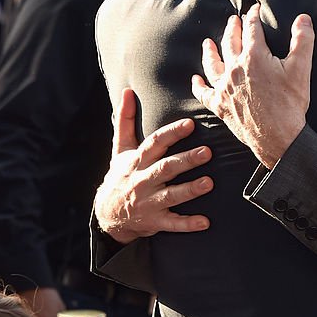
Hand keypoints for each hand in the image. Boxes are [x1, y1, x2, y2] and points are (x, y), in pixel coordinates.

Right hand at [94, 88, 213, 244]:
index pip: (155, 144)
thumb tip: (127, 91)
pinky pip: (172, 224)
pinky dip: (188, 224)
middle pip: (166, 168)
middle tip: (207, 152)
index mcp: (137, 161)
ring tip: (209, 183)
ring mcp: (149, 202)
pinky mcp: (155, 221)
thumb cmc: (120, 175)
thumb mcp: (120, 149)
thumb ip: (125, 120)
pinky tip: (205, 222)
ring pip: (171, 195)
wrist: (108, 213)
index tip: (189, 124)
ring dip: (190, 190)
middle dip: (186, 160)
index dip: (171, 133)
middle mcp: (143, 180)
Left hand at [191, 2, 313, 168]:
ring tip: (208, 43)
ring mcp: (225, 87)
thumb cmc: (290, 104)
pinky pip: (203, 92)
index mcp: (255, 56)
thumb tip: (303, 18)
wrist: (278, 137)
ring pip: (212, 63)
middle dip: (232, 28)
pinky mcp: (220, 105)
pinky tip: (195, 79)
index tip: (254, 10)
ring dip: (210, 51)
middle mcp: (235, 68)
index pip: (251, 28)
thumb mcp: (301, 69)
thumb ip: (303, 40)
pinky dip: (198, 84)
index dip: (253, 16)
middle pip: (230, 42)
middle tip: (233, 20)